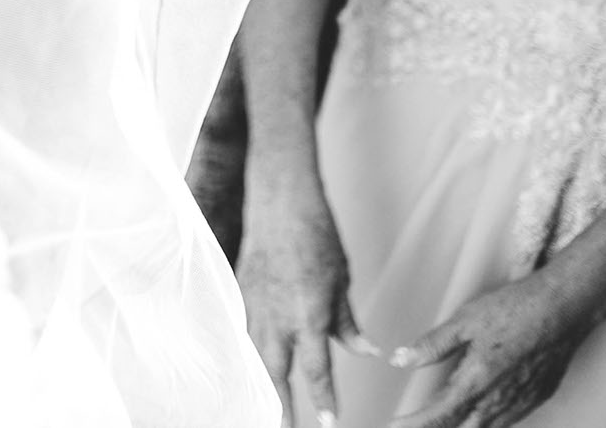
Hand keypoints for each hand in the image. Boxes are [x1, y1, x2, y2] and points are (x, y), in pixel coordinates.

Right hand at [236, 179, 379, 426]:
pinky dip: (247, 350)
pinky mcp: (241, 291)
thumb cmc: (316, 235)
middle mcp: (278, 317)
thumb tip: (364, 350)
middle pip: (277, 373)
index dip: (324, 400)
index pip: (317, 370)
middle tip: (286, 427)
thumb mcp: (342, 281)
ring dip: (262, 381)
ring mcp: (255, 305)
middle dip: (282, 405)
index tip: (331, 422)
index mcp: (309, 316)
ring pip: (255, 354)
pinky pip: (243, 330)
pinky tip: (248, 361)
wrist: (280, 201)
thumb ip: (347, 321)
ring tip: (265, 405)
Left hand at [385, 269, 594, 427]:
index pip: (439, 416)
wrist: (564, 309)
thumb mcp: (465, 320)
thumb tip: (400, 359)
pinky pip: (508, 421)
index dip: (415, 424)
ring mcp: (521, 402)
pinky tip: (481, 414)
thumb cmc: (515, 309)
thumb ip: (432, 345)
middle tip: (417, 424)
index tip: (395, 426)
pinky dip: (488, 422)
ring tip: (444, 421)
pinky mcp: (538, 398)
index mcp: (477, 381)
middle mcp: (499, 400)